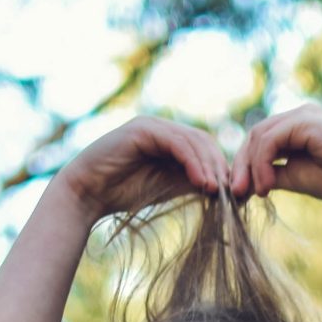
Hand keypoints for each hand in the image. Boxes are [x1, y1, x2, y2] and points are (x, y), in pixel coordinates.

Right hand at [62, 116, 230, 221]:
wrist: (88, 193)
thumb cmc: (124, 194)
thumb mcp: (168, 188)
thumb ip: (192, 182)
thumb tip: (224, 189)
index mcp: (169, 140)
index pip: (205, 148)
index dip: (221, 168)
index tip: (234, 194)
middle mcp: (162, 129)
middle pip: (203, 141)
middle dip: (219, 166)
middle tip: (230, 192)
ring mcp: (152, 126)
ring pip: (193, 141)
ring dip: (209, 166)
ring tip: (216, 190)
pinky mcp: (143, 130)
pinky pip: (177, 143)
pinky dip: (193, 162)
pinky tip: (201, 182)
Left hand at [229, 106, 321, 204]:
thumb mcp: (296, 177)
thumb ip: (273, 173)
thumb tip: (247, 182)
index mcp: (297, 126)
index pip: (260, 139)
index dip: (246, 164)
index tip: (239, 192)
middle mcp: (298, 115)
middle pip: (256, 134)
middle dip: (242, 165)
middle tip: (236, 193)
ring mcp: (302, 114)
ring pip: (260, 135)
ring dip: (252, 167)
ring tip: (256, 192)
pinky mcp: (305, 121)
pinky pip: (271, 138)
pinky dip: (263, 162)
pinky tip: (267, 185)